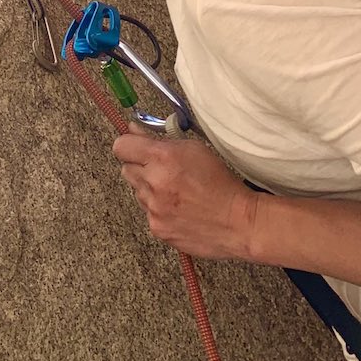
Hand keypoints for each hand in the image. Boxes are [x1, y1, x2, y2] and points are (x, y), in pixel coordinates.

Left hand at [112, 125, 259, 259]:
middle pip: (126, 169)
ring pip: (137, 192)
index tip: (136, 147)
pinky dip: (158, 210)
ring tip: (176, 192)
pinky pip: (148, 213)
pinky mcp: (157, 229)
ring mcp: (154, 209)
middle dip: (140, 167)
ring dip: (150, 189)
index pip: (121, 146)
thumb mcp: (193, 149)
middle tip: (162, 170)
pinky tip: (179, 209)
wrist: (239, 222)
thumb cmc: (220, 182)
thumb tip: (133, 130)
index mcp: (162, 158)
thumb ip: (159, 139)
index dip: (128, 145)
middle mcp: (153, 183)